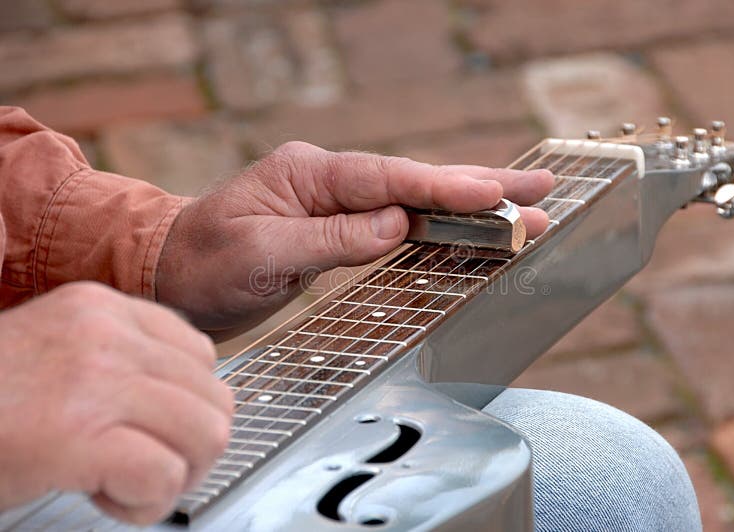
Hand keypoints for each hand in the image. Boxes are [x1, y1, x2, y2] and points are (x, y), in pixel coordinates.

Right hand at [0, 282, 232, 524]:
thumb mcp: (58, 352)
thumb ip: (120, 358)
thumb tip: (189, 398)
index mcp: (101, 308)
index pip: (201, 356)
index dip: (186, 406)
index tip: (147, 429)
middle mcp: (105, 334)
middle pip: (215, 398)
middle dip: (192, 447)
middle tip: (145, 465)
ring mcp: (94, 381)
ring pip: (208, 434)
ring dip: (176, 475)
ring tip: (125, 481)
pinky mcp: (76, 437)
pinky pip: (164, 475)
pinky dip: (146, 503)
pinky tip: (105, 497)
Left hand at [156, 141, 553, 338]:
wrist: (172, 276)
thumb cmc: (204, 264)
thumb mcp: (259, 255)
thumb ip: (330, 239)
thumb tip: (395, 227)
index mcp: (307, 173)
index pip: (387, 178)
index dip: (443, 187)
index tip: (494, 193)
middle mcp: (326, 179)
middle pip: (413, 180)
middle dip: (479, 186)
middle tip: (540, 188)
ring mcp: (335, 202)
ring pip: (413, 200)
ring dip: (470, 205)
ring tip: (524, 204)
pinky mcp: (338, 227)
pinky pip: (398, 223)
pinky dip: (439, 225)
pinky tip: (470, 227)